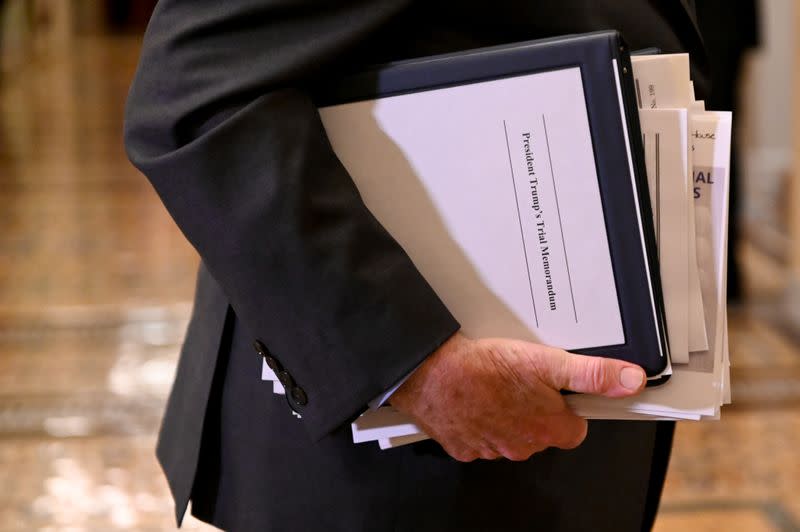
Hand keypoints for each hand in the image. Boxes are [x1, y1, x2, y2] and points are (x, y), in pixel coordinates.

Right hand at [389, 333, 645, 461]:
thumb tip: (630, 380)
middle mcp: (522, 445)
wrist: (429, 372)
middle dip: (535, 408)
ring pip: (510, 434)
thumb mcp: (546, 362)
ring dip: (507, 413)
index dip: (568, 407)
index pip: (575, 429)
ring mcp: (491, 449)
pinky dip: (479, 420)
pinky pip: (480, 437)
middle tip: (520, 379)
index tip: (558, 390)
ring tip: (494, 384)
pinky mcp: (464, 447)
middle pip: (542, 432)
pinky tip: (474, 397)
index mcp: (547, 428)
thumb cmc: (482, 367)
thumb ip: (592, 374)